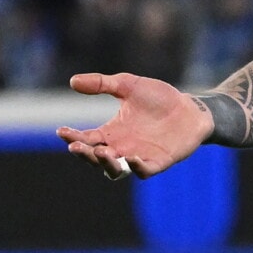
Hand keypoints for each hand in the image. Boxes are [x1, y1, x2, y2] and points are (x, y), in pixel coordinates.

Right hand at [56, 73, 213, 179]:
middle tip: (76, 146)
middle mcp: (122, 147)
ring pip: (115, 170)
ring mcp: (139, 156)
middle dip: (84, 154)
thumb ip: (102, 84)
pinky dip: (136, 168)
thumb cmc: (159, 98)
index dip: (72, 137)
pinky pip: (144, 171)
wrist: (190, 107)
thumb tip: (73, 81)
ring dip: (106, 164)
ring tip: (101, 152)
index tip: (62, 131)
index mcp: (111, 132)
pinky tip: (131, 158)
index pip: (86, 139)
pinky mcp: (159, 161)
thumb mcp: (128, 85)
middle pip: (96, 159)